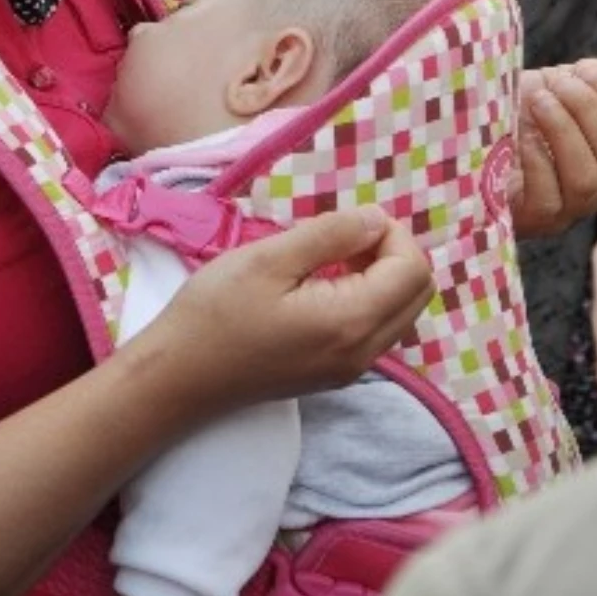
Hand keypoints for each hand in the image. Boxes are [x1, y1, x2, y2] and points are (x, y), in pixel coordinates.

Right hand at [137, 209, 434, 414]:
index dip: (390, 233)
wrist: (179, 376)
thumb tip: (377, 219)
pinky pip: (378, 329)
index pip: (412, 270)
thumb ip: (332, 235)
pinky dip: (368, 298)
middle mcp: (364, 353)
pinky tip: (324, 283)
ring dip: (382, 275)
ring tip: (332, 256)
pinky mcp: (335, 374)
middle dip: (393, 252)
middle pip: (417, 292)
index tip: (347, 221)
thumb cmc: (216, 312)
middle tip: (344, 235)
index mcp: (351, 323)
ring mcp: (351, 369)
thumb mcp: (270, 259)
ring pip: (401, 312)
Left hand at [513, 60, 596, 236]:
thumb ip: (582, 77)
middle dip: (589, 110)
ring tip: (537, 102)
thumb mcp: (552, 86)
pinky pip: (547, 197)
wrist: (470, 145)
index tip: (584, 70)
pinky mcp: (535, 219)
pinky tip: (520, 134)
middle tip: (557, 86)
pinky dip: (536, 159)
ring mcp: (569, 206)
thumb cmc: (515, 113)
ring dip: (562, 131)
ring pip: (587, 179)